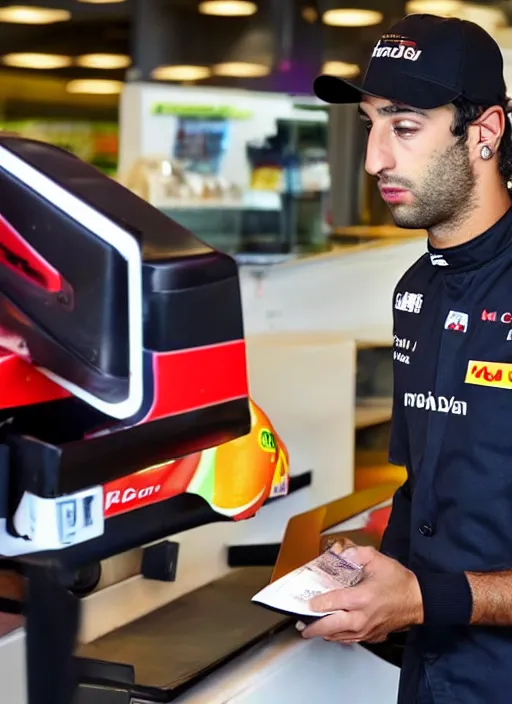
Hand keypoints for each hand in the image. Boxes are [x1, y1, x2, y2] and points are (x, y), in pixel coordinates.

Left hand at [299, 546, 422, 644]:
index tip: (308, 602)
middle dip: (314, 627)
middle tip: (302, 625)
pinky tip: (333, 632)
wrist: (420, 601)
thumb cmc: (400, 582)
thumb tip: (340, 553)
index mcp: (362, 598)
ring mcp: (367, 630)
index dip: (318, 603)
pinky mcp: (372, 636)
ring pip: (339, 636)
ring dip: (324, 633)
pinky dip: (338, 636)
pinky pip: (350, 639)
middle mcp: (362, 617)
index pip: (333, 602)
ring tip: (312, 629)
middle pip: (331, 626)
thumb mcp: (378, 560)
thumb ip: (357, 554)